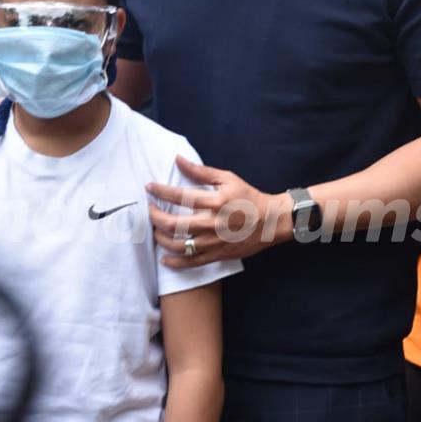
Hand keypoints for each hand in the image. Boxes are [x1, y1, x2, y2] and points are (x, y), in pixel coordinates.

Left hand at [147, 157, 290, 267]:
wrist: (271, 222)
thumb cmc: (248, 198)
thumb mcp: (227, 179)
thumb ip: (200, 171)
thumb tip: (177, 160)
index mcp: (215, 202)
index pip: (179, 196)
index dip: (160, 191)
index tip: (149, 187)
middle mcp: (212, 224)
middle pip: (173, 224)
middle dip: (154, 216)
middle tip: (149, 209)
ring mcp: (214, 242)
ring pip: (178, 245)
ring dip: (160, 238)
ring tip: (155, 229)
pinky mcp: (217, 255)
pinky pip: (191, 262)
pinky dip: (175, 262)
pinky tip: (164, 258)